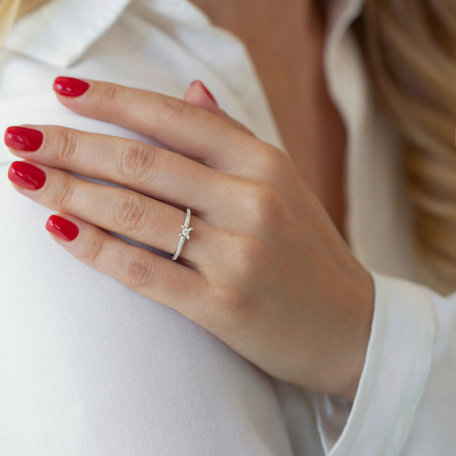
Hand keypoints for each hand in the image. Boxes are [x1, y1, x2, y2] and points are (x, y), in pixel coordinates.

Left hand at [5, 76, 373, 400]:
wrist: (351, 326)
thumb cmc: (309, 253)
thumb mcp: (284, 184)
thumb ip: (233, 136)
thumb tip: (190, 90)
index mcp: (264, 164)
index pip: (174, 118)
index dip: (114, 101)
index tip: (64, 92)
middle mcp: (251, 201)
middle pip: (143, 163)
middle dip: (72, 147)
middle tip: (20, 137)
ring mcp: (238, 255)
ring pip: (136, 214)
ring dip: (70, 192)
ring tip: (23, 175)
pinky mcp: (224, 306)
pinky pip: (145, 271)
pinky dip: (96, 248)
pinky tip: (59, 227)